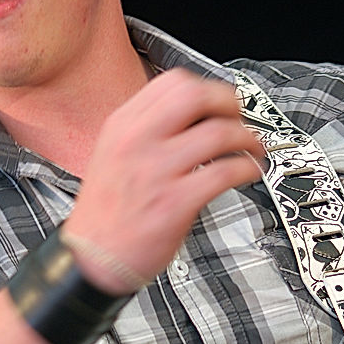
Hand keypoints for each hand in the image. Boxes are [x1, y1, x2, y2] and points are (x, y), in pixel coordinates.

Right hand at [63, 69, 263, 292]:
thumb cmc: (105, 214)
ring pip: (217, 133)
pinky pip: (224, 173)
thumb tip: (192, 116)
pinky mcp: (174, 203)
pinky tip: (248, 173)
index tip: (221, 102)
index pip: (173, 82)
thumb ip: (147, 131)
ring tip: (252, 148)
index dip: (208, 88)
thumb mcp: (113, 155)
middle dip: (229, 103)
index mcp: (123, 126)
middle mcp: (138, 142)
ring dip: (247, 138)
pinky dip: (247, 169)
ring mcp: (156, 171)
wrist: (91, 260)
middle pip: (196, 96)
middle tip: (240, 118)